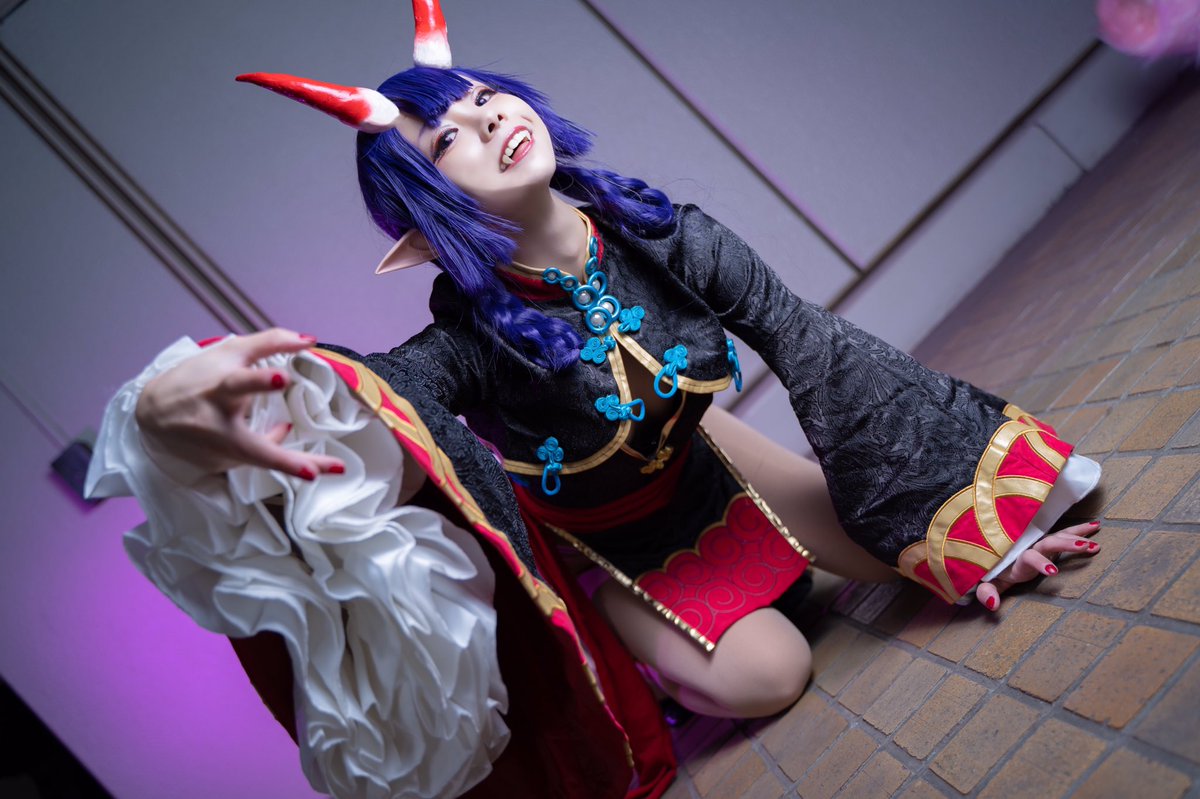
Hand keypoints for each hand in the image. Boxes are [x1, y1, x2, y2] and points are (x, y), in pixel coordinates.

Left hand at [135, 328, 345, 480]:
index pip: (265, 454)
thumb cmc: (193, 436)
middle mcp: (217, 403)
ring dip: (273, 348)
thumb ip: (259, 445)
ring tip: (303, 343)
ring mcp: (218, 375)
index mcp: (223, 438)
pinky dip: (283, 339)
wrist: (153, 408)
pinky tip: (306, 340)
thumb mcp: (221, 455)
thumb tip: (289, 429)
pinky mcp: (222, 354)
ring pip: (245, 356)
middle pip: (238, 388)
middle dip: (259, 382)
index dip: (295, 464)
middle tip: (280, 380)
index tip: (323, 471)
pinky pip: (256, 343)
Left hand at [975, 521, 1100, 610]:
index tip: (1054, 571)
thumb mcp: (986, 584)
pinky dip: (1078, 530)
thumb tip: (993, 604)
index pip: (1028, 558)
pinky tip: (1095, 526)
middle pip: (1048, 543)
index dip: (1040, 563)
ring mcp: (1038, 543)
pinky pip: (1062, 534)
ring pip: (1057, 537)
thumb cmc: (989, 571)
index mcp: (1015, 559)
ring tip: (1095, 544)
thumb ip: (986, 593)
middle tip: (1085, 547)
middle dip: (1065, 544)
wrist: (989, 555)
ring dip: (1076, 537)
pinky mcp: (1046, 542)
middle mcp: (1028, 547)